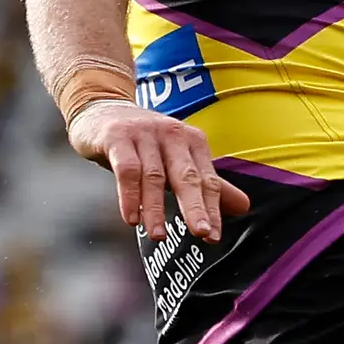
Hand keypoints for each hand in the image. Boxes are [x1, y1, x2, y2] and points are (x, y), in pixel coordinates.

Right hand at [71, 98, 253, 242]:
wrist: (100, 107)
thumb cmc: (144, 141)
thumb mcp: (177, 159)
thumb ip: (207, 183)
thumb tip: (244, 206)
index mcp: (192, 140)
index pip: (207, 179)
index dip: (212, 208)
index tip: (213, 237)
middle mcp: (172, 134)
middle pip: (187, 175)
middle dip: (195, 206)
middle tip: (202, 233)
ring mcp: (144, 134)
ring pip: (154, 176)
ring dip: (155, 208)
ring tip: (158, 236)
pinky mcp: (117, 137)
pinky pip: (126, 169)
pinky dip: (129, 196)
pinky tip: (131, 218)